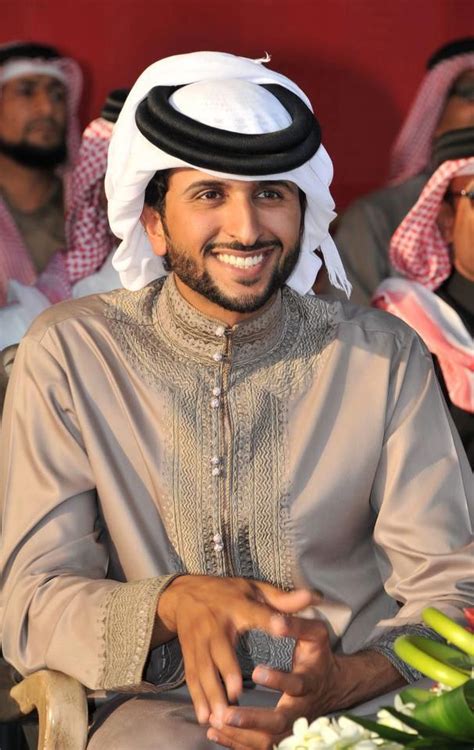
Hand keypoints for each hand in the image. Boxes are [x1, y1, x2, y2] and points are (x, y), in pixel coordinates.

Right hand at [156, 575, 317, 724]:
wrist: (184, 595)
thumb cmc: (227, 592)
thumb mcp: (254, 589)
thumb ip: (283, 599)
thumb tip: (313, 597)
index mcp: (237, 605)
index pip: (254, 612)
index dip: (267, 619)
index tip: (281, 628)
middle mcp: (215, 625)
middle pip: (221, 649)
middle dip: (227, 672)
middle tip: (237, 696)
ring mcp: (199, 641)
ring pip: (204, 669)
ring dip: (211, 693)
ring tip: (221, 717)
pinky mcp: (189, 655)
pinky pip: (192, 678)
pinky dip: (197, 699)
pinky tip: (204, 718)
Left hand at [207, 619, 403, 748]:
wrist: (333, 685)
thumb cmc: (318, 654)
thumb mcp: (315, 634)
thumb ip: (296, 625)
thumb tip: (276, 620)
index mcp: (310, 682)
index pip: (297, 686)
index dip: (278, 680)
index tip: (257, 670)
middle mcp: (301, 710)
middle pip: (279, 724)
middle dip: (252, 720)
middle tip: (227, 714)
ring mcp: (292, 727)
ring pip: (267, 741)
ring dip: (240, 735)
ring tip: (215, 722)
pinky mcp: (281, 736)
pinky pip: (260, 746)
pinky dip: (236, 743)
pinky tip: (214, 732)